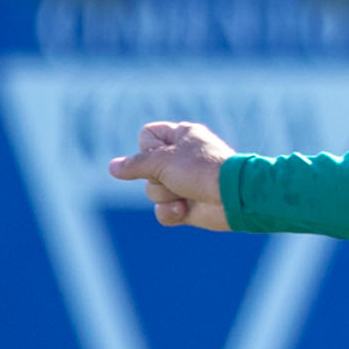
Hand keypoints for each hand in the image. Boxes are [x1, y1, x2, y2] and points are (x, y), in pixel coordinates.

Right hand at [108, 119, 234, 230]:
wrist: (235, 198)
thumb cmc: (202, 170)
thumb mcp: (163, 160)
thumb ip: (135, 164)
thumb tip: (113, 168)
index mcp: (182, 136)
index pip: (146, 136)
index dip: (147, 148)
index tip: (162, 154)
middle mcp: (182, 158)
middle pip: (145, 168)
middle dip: (157, 177)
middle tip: (178, 177)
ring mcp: (185, 183)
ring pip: (153, 192)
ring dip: (166, 196)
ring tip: (187, 194)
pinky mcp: (188, 205)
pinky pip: (163, 211)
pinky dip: (171, 212)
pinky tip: (185, 210)